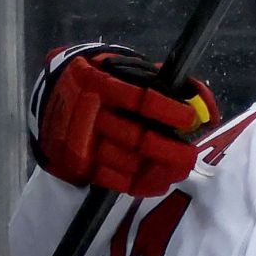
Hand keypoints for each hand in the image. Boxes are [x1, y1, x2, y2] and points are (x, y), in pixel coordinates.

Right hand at [29, 43, 215, 197]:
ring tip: (178, 170)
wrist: (54, 97)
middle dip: (169, 150)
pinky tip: (159, 181)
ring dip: (158, 170)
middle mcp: (89, 113)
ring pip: (126, 162)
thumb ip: (161, 81)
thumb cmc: (102, 82)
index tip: (189, 119)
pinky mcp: (79, 163)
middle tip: (189, 155)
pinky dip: (140, 184)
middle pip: (135, 138)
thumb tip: (201, 102)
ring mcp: (81, 141)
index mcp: (100, 83)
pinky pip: (113, 180)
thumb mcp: (123, 71)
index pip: (139, 99)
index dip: (168, 111)